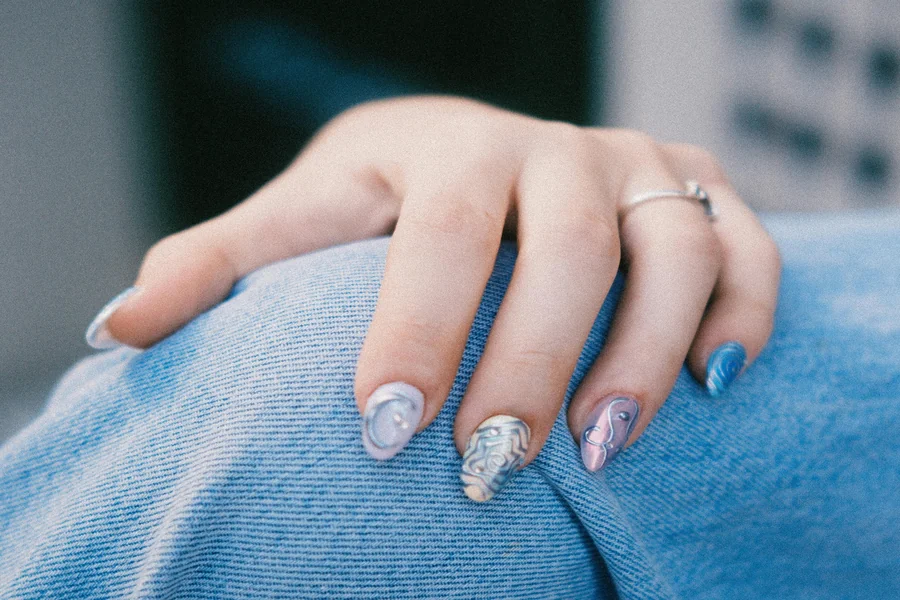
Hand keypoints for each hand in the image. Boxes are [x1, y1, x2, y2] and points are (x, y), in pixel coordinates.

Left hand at [88, 96, 779, 500]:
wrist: (483, 158)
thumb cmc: (387, 202)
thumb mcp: (303, 217)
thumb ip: (221, 263)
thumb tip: (117, 331)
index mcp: (452, 142)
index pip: (447, 226)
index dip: (423, 324)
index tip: (387, 431)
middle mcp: (558, 146)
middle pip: (572, 245)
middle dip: (534, 363)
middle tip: (487, 467)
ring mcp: (640, 167)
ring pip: (672, 251)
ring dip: (644, 354)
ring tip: (597, 450)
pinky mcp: (700, 196)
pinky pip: (746, 245)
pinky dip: (746, 311)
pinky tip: (711, 385)